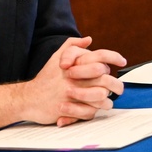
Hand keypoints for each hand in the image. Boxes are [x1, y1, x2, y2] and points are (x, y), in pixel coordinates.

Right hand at [0, 37, 125, 129]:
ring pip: (102, 97)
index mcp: (74, 63)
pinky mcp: (70, 108)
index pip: (100, 56)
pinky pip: (91, 111)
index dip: (114, 57)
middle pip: (105, 78)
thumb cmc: (45, 78)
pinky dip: (96, 111)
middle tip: (119, 88)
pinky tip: (96, 108)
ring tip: (107, 99)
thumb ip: (71, 46)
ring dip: (107, 99)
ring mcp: (72, 93)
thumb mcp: (56, 56)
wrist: (29, 98)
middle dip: (116, 84)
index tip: (122, 61)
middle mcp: (75, 77)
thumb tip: (88, 39)